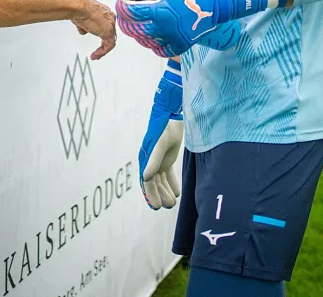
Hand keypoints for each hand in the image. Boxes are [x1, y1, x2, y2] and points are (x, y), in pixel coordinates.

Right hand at [72, 0, 116, 59]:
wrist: (79, 7)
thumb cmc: (78, 7)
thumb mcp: (81, 16)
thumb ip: (85, 23)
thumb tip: (83, 29)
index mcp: (104, 12)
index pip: (106, 24)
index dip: (101, 32)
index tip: (96, 37)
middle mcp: (109, 17)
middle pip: (110, 32)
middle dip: (103, 42)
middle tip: (99, 50)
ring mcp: (110, 25)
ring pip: (110, 40)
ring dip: (102, 49)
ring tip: (96, 55)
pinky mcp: (108, 32)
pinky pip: (108, 45)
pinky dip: (102, 52)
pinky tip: (96, 55)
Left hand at [115, 0, 241, 57]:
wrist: (215, 4)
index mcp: (161, 12)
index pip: (132, 13)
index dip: (122, 7)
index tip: (120, 1)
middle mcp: (166, 29)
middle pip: (135, 30)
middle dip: (125, 21)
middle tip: (125, 13)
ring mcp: (173, 41)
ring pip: (144, 41)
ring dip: (136, 32)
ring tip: (137, 22)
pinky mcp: (180, 47)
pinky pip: (158, 50)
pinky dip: (151, 43)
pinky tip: (150, 33)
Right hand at [140, 60, 183, 209]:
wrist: (172, 116)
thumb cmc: (164, 128)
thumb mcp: (160, 144)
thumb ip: (154, 160)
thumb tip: (146, 178)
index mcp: (145, 159)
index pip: (146, 181)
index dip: (150, 194)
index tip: (155, 206)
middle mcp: (150, 162)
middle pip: (153, 183)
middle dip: (159, 195)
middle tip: (167, 207)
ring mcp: (158, 161)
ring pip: (161, 181)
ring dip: (165, 191)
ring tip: (172, 203)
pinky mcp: (166, 159)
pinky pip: (167, 175)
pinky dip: (171, 183)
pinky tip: (177, 192)